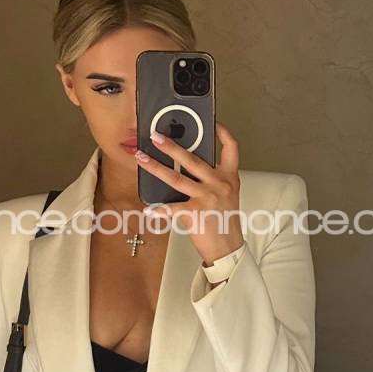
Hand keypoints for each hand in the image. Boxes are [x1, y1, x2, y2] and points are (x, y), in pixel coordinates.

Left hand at [134, 121, 244, 266]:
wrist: (229, 247)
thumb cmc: (225, 222)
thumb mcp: (227, 196)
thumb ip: (213, 180)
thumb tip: (188, 168)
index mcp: (229, 177)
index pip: (231, 148)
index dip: (223, 133)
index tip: (213, 123)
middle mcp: (219, 184)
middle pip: (193, 159)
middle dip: (171, 146)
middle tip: (156, 136)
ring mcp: (207, 197)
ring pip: (176, 178)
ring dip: (155, 167)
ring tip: (141, 158)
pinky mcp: (195, 213)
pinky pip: (172, 208)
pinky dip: (159, 210)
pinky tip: (148, 210)